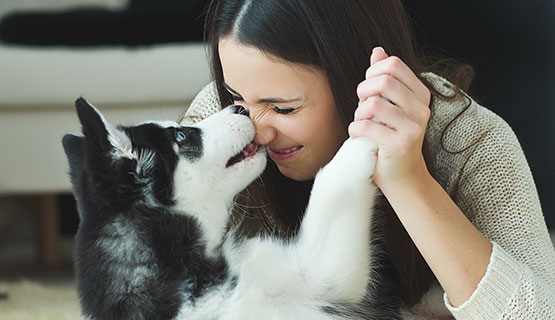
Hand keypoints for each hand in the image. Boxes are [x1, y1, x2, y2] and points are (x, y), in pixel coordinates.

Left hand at [348, 47, 431, 190]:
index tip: (369, 91)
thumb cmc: (390, 138)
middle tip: (362, 108)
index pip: (393, 65)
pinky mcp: (400, 145)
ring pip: (373, 105)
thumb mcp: (389, 105)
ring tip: (362, 125)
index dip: (372, 73)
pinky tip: (360, 137)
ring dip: (359, 115)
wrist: (402, 176)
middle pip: (383, 81)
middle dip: (363, 92)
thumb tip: (378, 51)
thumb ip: (384, 78)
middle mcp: (421, 109)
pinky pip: (366, 127)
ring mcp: (414, 127)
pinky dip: (356, 131)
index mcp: (420, 95)